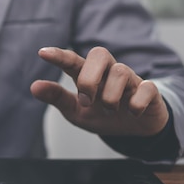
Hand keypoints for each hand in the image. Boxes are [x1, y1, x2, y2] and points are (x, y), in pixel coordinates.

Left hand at [30, 47, 168, 136]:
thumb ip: (57, 98)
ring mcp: (131, 79)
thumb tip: (34, 86)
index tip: (42, 53)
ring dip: (111, 95)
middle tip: (86, 100)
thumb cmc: (102, 115)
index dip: (59, 56)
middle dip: (89, 77)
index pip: (73, 60)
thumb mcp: (76, 111)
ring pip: (121, 71)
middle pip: (100, 53)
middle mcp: (109, 72)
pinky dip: (137, 102)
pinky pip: (146, 88)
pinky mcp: (149, 91)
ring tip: (110, 110)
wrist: (134, 130)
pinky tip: (132, 112)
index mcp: (89, 75)